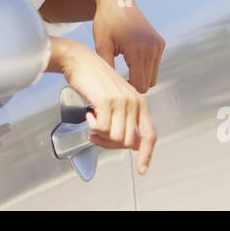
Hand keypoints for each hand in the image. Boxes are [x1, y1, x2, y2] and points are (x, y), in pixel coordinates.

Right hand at [53, 37, 156, 174]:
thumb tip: (130, 144)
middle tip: (97, 136)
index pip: (149, 135)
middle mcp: (134, 102)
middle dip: (110, 144)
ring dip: (100, 135)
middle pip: (128, 141)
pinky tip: (88, 113)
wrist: (80, 61)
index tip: (142, 169)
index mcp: (140, 103)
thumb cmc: (95, 80)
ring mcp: (121, 102)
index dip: (146, 155)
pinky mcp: (106, 101)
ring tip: (92, 122)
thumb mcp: (117, 99)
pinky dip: (92, 125)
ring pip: (116, 137)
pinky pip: (101, 128)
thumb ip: (125, 119)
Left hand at [92, 0, 165, 92]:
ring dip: (141, 76)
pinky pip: (155, 65)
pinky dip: (145, 67)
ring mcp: (158, 45)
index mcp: (137, 50)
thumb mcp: (102, 45)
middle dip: (134, 85)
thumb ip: (107, 68)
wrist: (117, 1)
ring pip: (153, 76)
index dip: (127, 89)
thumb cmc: (106, 22)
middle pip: (148, 83)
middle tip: (119, 78)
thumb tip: (110, 89)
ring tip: (124, 70)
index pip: (140, 85)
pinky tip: (131, 60)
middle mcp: (152, 48)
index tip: (115, 84)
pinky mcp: (160, 43)